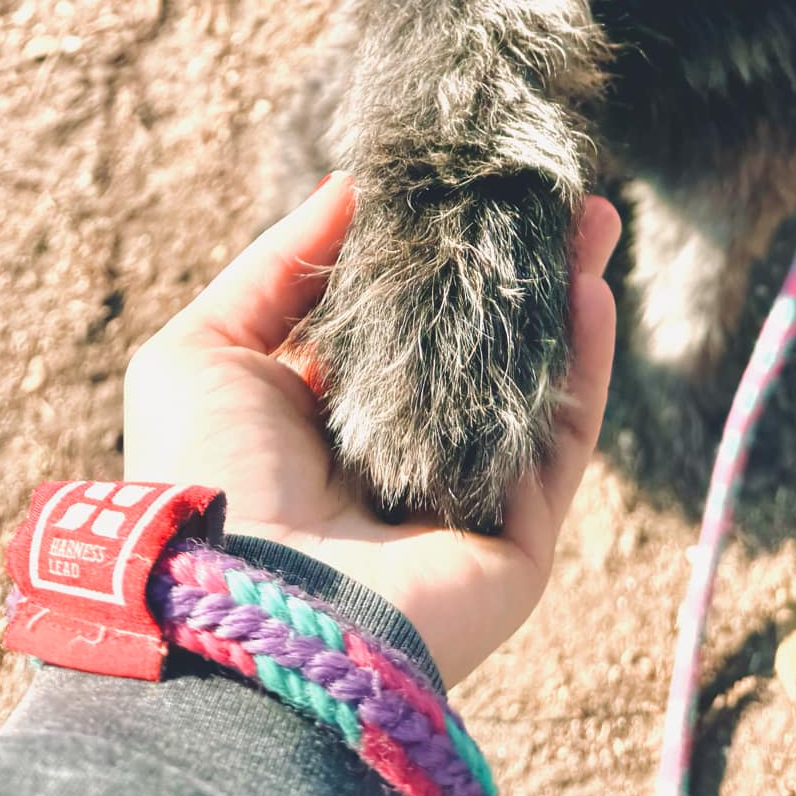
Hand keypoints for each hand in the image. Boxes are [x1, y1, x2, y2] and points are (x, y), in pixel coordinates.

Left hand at [123, 173, 619, 686]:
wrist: (239, 611)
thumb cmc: (204, 477)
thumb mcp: (202, 351)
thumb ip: (278, 266)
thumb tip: (351, 186)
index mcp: (328, 419)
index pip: (401, 321)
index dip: (436, 252)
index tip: (473, 184)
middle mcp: (402, 458)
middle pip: (482, 343)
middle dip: (521, 266)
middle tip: (556, 192)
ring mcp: (467, 501)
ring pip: (535, 383)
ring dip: (567, 299)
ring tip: (592, 217)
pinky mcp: (518, 542)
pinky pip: (561, 442)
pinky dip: (585, 368)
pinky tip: (591, 291)